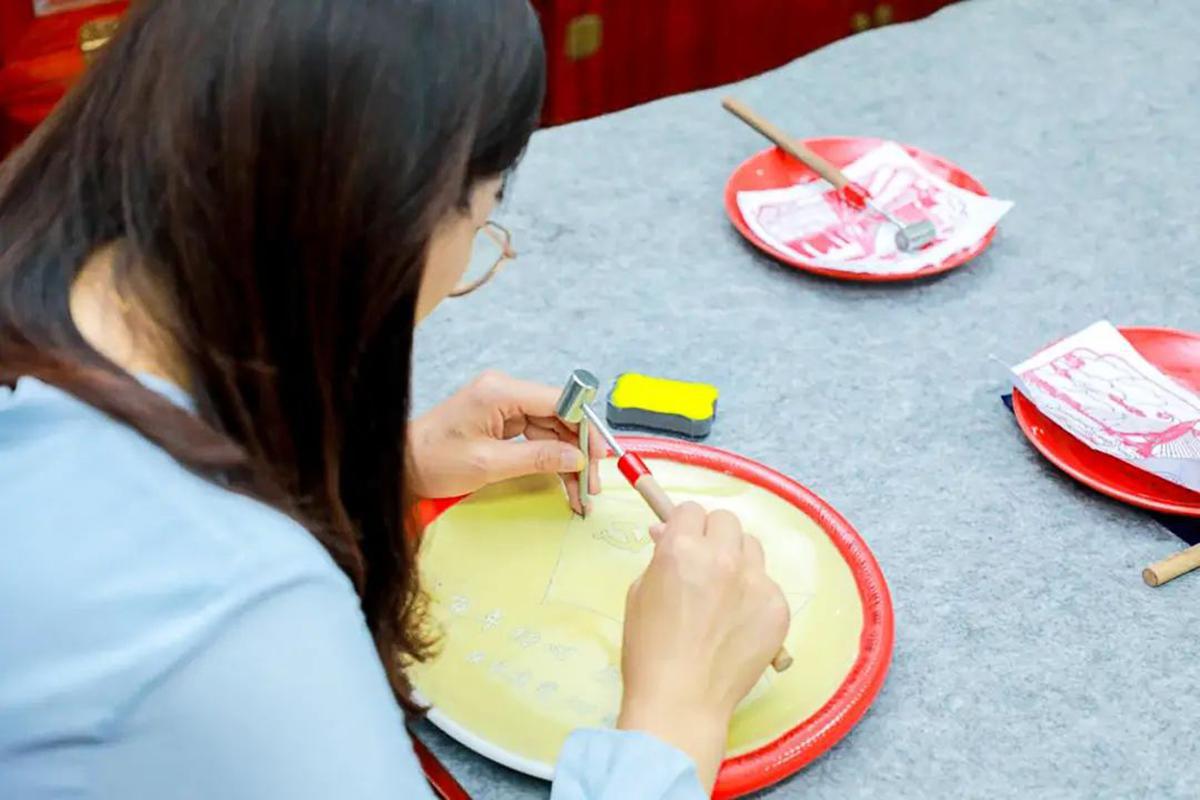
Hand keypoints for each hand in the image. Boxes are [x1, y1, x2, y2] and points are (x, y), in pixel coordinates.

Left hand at [408, 371, 602, 512]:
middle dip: (579, 449)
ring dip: (569, 459)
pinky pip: (538, 436)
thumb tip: (576, 458)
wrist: (401, 465)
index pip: (559, 400)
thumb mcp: (488, 464)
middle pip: (560, 415)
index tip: (598, 456)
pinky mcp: (501, 420)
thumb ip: (537, 458)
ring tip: (582, 492)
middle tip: (592, 484)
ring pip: (553, 428)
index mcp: (500, 391)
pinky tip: (565, 481)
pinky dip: (552, 458)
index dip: (585, 427)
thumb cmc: (433, 461)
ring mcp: (504, 404)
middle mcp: (505, 391)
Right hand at [617, 503, 788, 791]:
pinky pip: (767, 584)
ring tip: (724, 592)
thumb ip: (660, 558)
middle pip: (727, 521)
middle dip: (712, 536)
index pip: (691, 511)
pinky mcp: (778, 607)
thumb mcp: (639, 592)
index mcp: (682, 549)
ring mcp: (756, 582)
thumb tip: (669, 535)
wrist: (681, 702)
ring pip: (752, 547)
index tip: (681, 543)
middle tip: (703, 564)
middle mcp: (723, 557)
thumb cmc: (648, 650)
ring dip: (737, 559)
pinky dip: (753, 595)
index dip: (683, 527)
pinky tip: (738, 621)